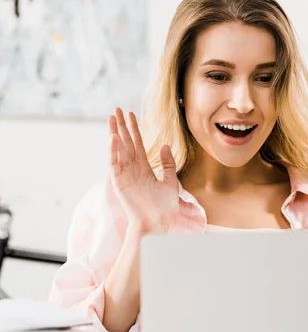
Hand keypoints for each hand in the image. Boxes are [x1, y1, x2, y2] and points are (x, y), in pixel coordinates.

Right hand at [108, 108, 179, 235]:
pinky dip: (113, 151)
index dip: (134, 129)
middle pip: (125, 143)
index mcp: (144, 168)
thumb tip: (164, 146)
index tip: (131, 114)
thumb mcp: (171, 181)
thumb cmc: (166, 207)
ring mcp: (125, 175)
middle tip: (116, 109)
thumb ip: (168, 164)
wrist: (162, 222)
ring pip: (118, 150)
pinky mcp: (119, 183)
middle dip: (121, 126)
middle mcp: (133, 169)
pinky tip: (114, 138)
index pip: (137, 144)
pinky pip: (114, 164)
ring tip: (112, 118)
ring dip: (114, 134)